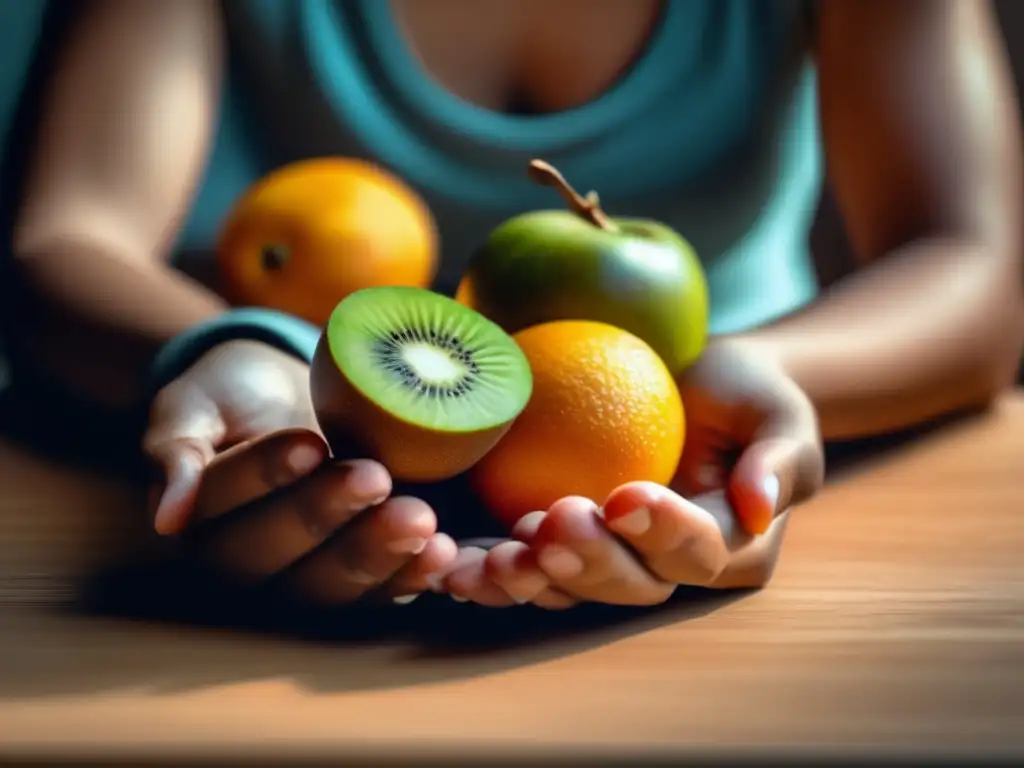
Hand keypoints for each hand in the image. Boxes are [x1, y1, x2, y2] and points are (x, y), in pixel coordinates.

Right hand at [142, 340, 456, 603]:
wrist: (285, 399)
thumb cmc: (233, 397)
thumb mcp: (192, 404)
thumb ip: (176, 448)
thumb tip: (168, 518)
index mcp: (201, 522)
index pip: (230, 503)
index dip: (267, 475)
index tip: (308, 443)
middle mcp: (250, 564)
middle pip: (284, 552)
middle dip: (330, 514)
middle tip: (374, 477)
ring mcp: (305, 578)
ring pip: (334, 582)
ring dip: (379, 552)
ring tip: (420, 519)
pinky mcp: (359, 579)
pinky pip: (382, 589)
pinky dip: (415, 574)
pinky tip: (446, 553)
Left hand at [444, 338, 824, 606]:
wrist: (700, 388)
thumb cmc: (748, 397)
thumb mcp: (779, 417)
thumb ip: (779, 460)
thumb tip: (759, 506)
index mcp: (731, 548)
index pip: (699, 553)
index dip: (663, 534)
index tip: (626, 497)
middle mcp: (670, 569)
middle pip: (632, 586)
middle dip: (589, 563)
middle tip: (552, 525)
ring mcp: (616, 561)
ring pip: (575, 589)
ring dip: (533, 579)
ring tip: (494, 559)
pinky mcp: (569, 545)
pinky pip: (533, 567)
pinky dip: (495, 572)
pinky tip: (455, 567)